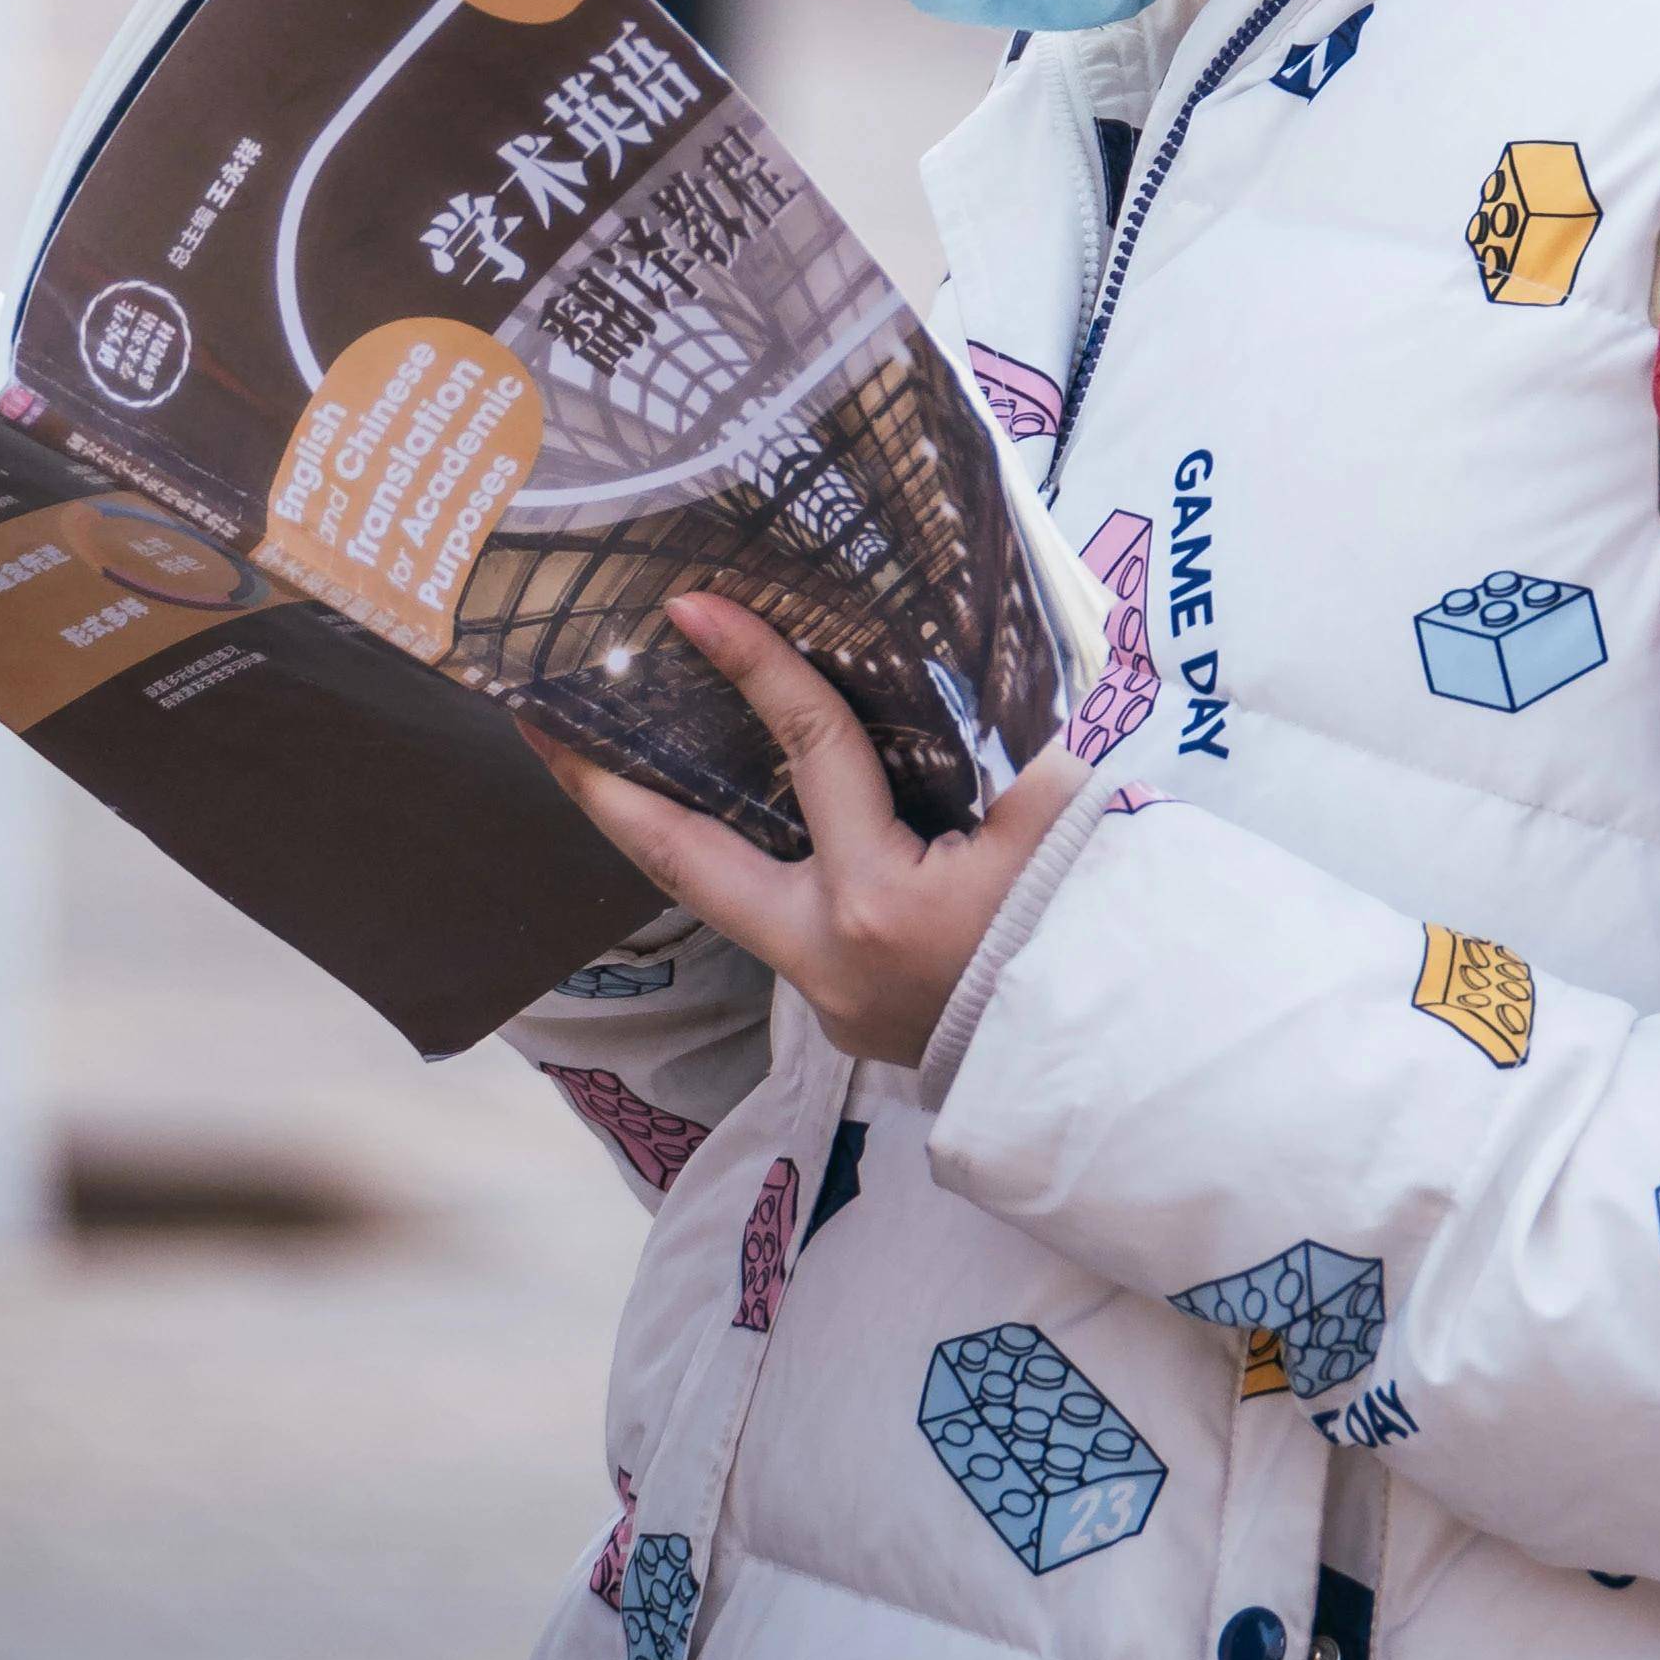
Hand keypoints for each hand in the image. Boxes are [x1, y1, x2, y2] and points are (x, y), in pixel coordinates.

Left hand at [533, 595, 1090, 1071]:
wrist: (1119, 1053)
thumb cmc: (1095, 920)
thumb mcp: (1053, 808)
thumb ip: (985, 739)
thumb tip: (930, 664)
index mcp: (880, 899)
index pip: (809, 751)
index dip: (754, 667)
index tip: (690, 605)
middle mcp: (827, 955)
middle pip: (686, 863)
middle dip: (605, 789)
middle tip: (539, 724)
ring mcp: (827, 995)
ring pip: (727, 898)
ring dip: (676, 830)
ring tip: (616, 762)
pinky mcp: (843, 1014)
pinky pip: (785, 922)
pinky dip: (763, 866)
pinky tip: (749, 819)